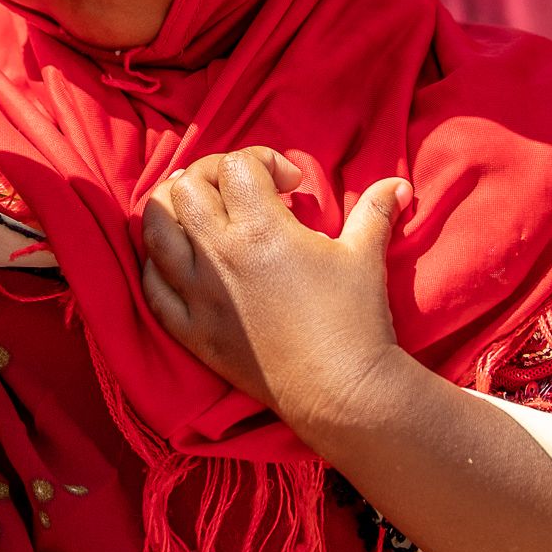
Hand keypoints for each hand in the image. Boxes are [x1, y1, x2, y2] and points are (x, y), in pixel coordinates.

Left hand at [139, 147, 412, 436]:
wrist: (340, 391)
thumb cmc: (355, 320)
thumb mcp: (365, 255)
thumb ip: (376, 210)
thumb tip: (399, 184)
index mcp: (262, 229)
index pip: (237, 165)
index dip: (263, 161)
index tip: (289, 186)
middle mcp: (220, 255)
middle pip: (186, 188)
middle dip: (211, 175)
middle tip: (238, 191)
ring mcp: (199, 295)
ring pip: (154, 231)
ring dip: (170, 210)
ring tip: (197, 212)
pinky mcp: (191, 331)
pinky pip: (152, 288)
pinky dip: (156, 265)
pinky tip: (176, 259)